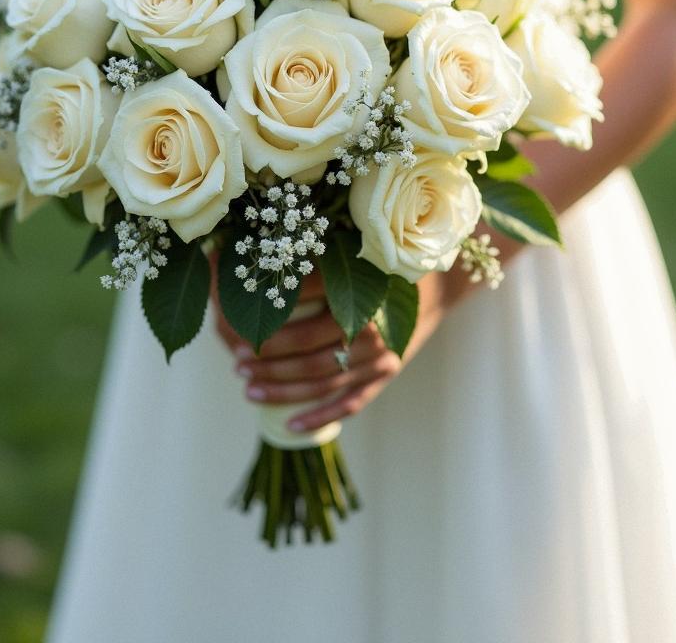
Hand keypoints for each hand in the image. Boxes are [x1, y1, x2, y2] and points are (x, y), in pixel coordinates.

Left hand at [215, 253, 500, 435]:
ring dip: (283, 388)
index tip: (235, 327)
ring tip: (248, 387)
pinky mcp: (386, 376)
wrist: (439, 283)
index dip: (268, 325)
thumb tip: (267, 258)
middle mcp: (373, 332)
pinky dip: (321, 415)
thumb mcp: (357, 251)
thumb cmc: (387, 260)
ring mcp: (381, 359)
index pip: (304, 316)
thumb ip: (318, 260)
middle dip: (268, 360)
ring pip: (324, 381)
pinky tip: (290, 424)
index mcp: (363, 297)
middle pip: (310, 354)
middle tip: (236, 362)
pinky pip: (351, 402)